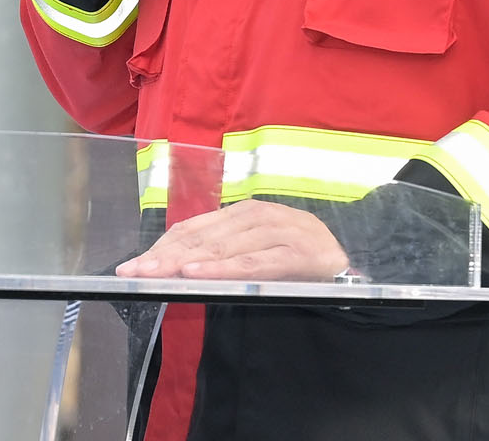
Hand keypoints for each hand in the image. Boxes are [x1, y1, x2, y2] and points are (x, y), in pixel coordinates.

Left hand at [114, 200, 349, 281]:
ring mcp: (281, 230)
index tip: (130, 267)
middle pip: (202, 237)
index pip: (193, 229)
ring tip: (155, 274)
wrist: (358, 264)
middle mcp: (259, 215)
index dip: (160, 247)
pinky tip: (197, 274)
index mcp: (244, 214)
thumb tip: (175, 268)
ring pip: (224, 248)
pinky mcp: (299, 253)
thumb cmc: (302, 262)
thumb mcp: (259, 253)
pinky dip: (224, 268)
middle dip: (163, 256)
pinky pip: (255, 263)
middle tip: (132, 273)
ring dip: (186, 261)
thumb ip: (224, 256)